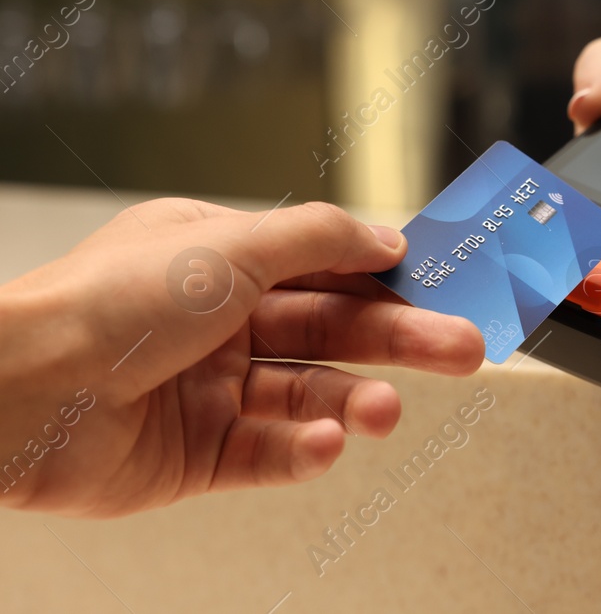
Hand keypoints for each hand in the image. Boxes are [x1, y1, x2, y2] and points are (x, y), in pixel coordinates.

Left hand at [0, 199, 482, 517]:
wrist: (19, 393)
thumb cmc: (107, 303)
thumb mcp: (233, 245)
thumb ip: (323, 239)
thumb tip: (388, 236)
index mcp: (223, 259)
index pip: (329, 265)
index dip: (391, 275)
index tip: (450, 285)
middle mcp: (219, 321)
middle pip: (334, 329)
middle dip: (402, 338)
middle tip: (464, 348)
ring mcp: (210, 388)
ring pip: (310, 394)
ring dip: (356, 403)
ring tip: (385, 412)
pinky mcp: (197, 455)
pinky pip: (270, 454)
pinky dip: (303, 452)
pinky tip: (323, 445)